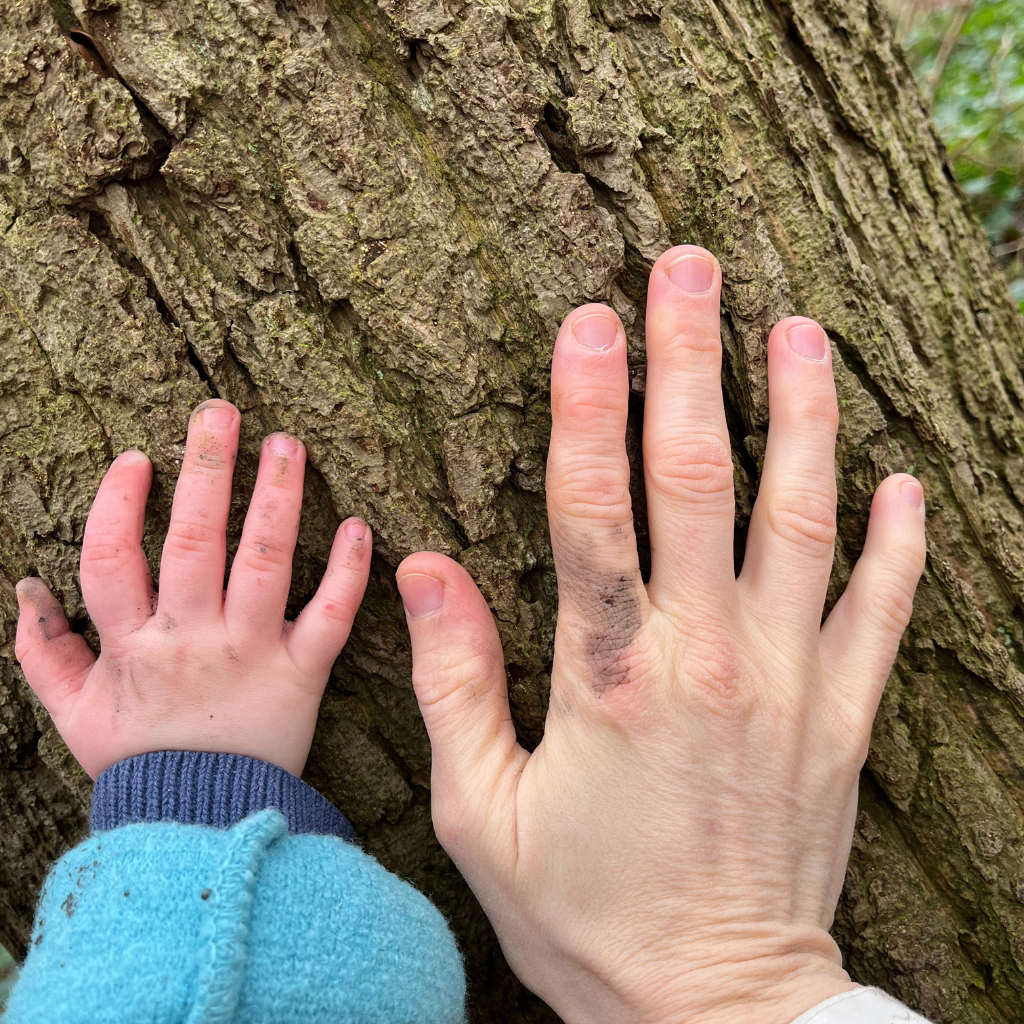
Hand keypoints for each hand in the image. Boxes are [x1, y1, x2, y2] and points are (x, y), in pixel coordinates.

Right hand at [15, 400, 371, 779]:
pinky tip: (358, 527)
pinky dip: (346, 572)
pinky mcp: (303, 674)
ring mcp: (251, 652)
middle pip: (192, 542)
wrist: (201, 825)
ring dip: (276, 499)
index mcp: (133, 645)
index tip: (137, 459)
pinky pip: (329, 617)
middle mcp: (191, 639)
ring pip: (262, 563)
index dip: (117, 505)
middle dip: (205, 471)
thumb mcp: (74, 713)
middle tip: (220, 410)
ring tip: (286, 444)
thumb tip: (25, 589)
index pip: (112, 560)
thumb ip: (43, 652)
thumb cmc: (140, 760)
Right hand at [396, 247, 926, 1023]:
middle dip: (691, 360)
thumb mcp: (481, 813)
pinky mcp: (843, 717)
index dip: (588, 402)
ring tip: (798, 328)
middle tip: (689, 266)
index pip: (594, 503)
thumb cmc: (584, 915)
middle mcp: (707, 656)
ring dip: (803, 416)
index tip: (588, 318)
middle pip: (699, 477)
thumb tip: (426, 567)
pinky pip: (884, 610)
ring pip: (802, 518)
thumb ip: (454, 680)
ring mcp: (790, 681)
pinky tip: (907, 479)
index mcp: (608, 675)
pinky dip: (900, 543)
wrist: (714, 1010)